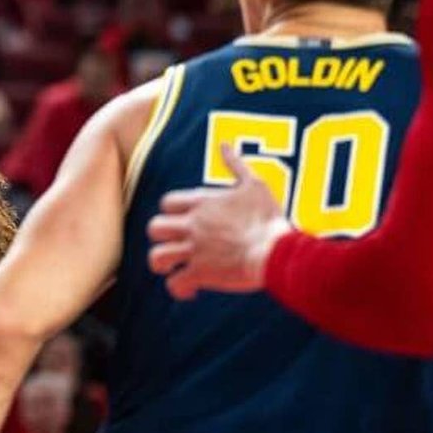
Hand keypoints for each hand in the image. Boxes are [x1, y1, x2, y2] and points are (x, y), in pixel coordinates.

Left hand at [146, 145, 291, 299]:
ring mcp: (195, 251)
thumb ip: (235, 164)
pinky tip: (191, 288)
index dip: (171, 212)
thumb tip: (224, 144)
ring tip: (173, 267)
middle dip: (160, 236)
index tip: (183, 219)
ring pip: (157, 257)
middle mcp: (193, 226)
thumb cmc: (268, 217)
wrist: (277, 252)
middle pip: (154, 228)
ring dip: (162, 263)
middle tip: (174, 243)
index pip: (167, 203)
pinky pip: (175, 284)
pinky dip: (179, 288)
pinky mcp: (201, 274)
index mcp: (202, 203)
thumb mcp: (254, 184)